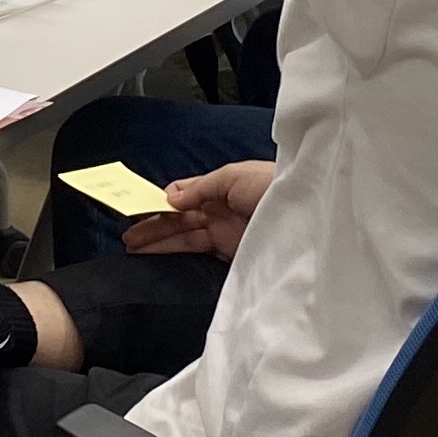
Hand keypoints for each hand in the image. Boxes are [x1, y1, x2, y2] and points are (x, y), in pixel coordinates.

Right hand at [122, 158, 276, 259]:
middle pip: (181, 220)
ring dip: (160, 243)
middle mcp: (221, 211)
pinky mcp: (233, 256)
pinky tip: (162, 260)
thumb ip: (201, 187)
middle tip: (128, 238)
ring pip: (186, 238)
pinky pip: (200, 254)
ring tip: (135, 251)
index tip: (137, 210)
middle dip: (154, 226)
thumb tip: (169, 197)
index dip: (161, 203)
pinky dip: (180, 256)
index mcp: (221, 188)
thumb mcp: (234, 177)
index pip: (184, 195)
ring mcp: (226, 234)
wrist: (309, 218)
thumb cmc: (272, 186)